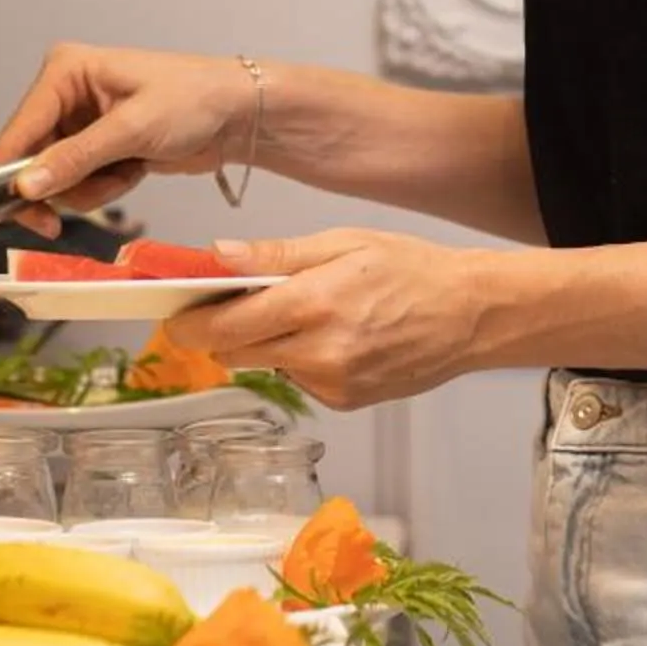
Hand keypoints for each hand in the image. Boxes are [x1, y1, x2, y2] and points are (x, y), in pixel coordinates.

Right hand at [0, 42, 256, 233]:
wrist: (237, 115)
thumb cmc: (194, 99)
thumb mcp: (132, 128)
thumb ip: (76, 158)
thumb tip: (25, 185)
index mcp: (66, 71)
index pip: (18, 128)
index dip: (7, 172)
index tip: (7, 209)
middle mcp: (66, 94)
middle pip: (29, 158)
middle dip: (61, 185)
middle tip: (61, 219)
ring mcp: (81, 122)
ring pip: (55, 177)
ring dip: (89, 188)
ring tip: (127, 171)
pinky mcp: (97, 146)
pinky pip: (80, 183)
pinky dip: (105, 187)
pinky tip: (135, 170)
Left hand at [166, 229, 489, 409]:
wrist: (472, 315)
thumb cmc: (412, 270)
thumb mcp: (343, 243)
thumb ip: (276, 255)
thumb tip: (217, 255)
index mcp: (316, 305)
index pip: (226, 326)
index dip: (190, 323)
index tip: (174, 314)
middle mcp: (320, 353)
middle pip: (236, 352)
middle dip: (221, 330)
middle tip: (228, 303)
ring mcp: (333, 384)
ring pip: (266, 365)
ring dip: (264, 342)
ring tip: (301, 312)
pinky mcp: (344, 402)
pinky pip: (297, 379)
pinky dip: (298, 358)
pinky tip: (331, 336)